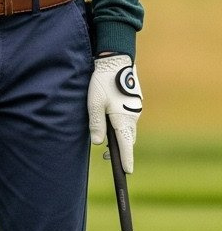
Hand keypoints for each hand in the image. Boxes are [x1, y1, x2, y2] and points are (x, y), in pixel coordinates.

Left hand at [87, 55, 141, 172]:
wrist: (116, 59)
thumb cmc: (103, 81)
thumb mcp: (95, 104)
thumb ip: (96, 125)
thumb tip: (99, 143)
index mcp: (124, 119)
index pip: (126, 146)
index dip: (126, 160)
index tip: (127, 172)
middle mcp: (133, 116)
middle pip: (128, 139)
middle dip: (120, 149)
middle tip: (107, 156)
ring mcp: (135, 108)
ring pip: (128, 128)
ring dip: (119, 135)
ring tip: (106, 138)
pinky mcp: (133, 101)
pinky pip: (128, 118)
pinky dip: (121, 124)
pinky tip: (110, 120)